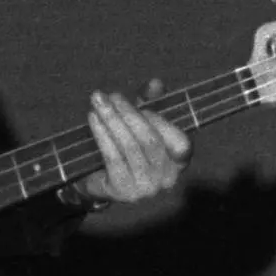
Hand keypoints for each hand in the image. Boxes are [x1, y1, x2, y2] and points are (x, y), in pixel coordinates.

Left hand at [76, 78, 191, 204]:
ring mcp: (146, 188)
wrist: (97, 180)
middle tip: (111, 96)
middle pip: (150, 141)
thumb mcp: (137, 123)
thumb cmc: (122, 148)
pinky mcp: (124, 191)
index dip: (163, 123)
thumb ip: (148, 103)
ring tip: (98, 103)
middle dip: (129, 114)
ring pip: (130, 147)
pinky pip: (113, 157)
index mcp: (177, 163)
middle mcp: (166, 179)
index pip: (181, 144)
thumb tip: (156, 83)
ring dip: (112, 120)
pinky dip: (102, 134)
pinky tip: (93, 119)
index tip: (143, 106)